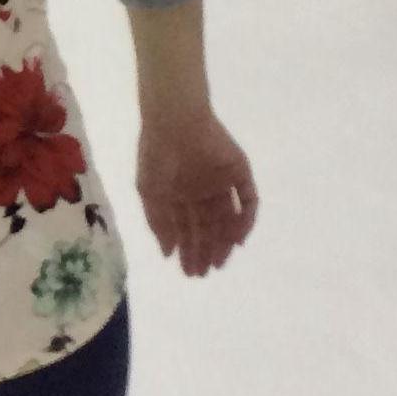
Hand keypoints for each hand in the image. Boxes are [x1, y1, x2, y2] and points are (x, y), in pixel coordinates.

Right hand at [134, 111, 256, 277]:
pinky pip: (247, 200)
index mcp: (178, 192)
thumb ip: (159, 223)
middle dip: (204, 250)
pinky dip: (245, 220)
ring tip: (219, 262)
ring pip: (228, 218)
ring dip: (225, 241)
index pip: (186, 227)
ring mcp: (222, 181)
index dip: (188, 250)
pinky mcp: (239, 172)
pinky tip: (238, 240)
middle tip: (202, 273)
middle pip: (207, 226)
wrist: (175, 122)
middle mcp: (201, 189)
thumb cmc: (156, 155)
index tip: (188, 271)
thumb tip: (167, 253)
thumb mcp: (149, 192)